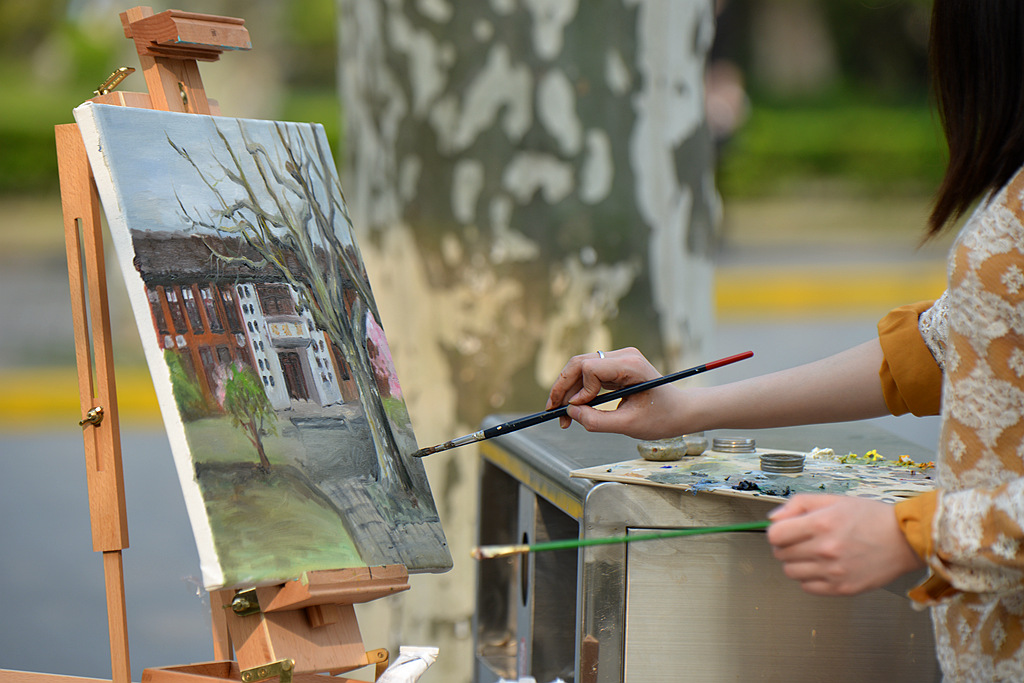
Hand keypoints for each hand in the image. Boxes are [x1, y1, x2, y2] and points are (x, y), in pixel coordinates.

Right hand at [545, 347, 686, 439]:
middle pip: (579, 363)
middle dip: (562, 388)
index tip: (577, 410)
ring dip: (568, 390)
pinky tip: (573, 408)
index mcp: (630, 365)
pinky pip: (588, 374)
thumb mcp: (629, 425)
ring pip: (580, 367)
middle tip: (553, 412)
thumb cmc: (663, 417)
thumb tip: (570, 412)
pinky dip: (578, 391)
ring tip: (562, 416)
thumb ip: (597, 421)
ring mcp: (618, 359)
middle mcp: (623, 356)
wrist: (681, 411)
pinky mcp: (615, 366)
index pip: (590, 368)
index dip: (579, 390)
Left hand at [766, 495, 924, 595]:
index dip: (776, 532)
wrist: (904, 539)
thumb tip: (773, 519)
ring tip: (812, 554)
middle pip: (780, 554)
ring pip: (791, 572)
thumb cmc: (870, 517)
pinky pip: (808, 587)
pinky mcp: (842, 589)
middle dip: (786, 546)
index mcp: (820, 524)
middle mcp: (825, 549)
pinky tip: (822, 567)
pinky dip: (809, 578)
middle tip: (801, 541)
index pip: (774, 535)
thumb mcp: (833, 500)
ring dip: (796, 563)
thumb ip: (798, 505)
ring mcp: (833, 572)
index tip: (785, 530)